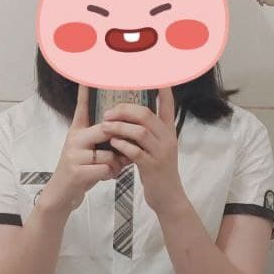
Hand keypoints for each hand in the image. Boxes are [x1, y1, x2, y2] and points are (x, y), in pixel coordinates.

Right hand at [41, 84, 124, 216]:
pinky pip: (105, 169)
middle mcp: (74, 139)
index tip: (89, 75)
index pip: (82, 108)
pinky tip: (107, 177)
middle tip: (129, 145)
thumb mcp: (90, 152)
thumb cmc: (81, 170)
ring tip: (113, 169)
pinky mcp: (76, 171)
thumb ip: (105, 142)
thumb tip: (127, 135)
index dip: (85, 92)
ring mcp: (74, 155)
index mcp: (78, 131)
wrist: (62, 193)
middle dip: (120, 138)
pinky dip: (111, 174)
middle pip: (105, 129)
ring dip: (116, 163)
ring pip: (108, 153)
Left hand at [103, 86, 186, 215]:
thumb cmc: (158, 171)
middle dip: (123, 111)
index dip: (162, 91)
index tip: (155, 76)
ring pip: (139, 131)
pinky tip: (112, 143)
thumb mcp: (157, 148)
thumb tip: (129, 118)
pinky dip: (122, 145)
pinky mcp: (153, 167)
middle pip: (145, 115)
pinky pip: (135, 151)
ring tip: (105, 126)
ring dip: (119, 127)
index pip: (168, 106)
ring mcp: (161, 153)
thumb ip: (147, 133)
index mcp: (168, 132)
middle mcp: (167, 139)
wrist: (168, 197)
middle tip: (107, 113)